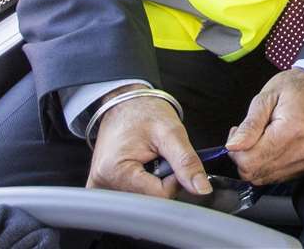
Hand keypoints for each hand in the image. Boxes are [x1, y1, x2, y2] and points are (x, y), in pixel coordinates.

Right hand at [86, 85, 212, 198]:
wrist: (125, 103)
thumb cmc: (144, 112)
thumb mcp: (171, 132)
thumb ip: (187, 162)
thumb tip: (202, 189)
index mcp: (115, 172)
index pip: (159, 196)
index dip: (174, 181)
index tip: (171, 159)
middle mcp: (103, 184)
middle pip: (149, 200)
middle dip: (162, 183)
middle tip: (159, 157)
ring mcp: (101, 186)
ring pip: (142, 199)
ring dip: (153, 183)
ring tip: (149, 159)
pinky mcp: (104, 186)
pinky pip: (132, 195)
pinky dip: (143, 183)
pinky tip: (142, 166)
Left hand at [225, 68, 303, 184]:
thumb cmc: (298, 88)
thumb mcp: (267, 96)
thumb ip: (249, 125)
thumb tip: (233, 146)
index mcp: (292, 130)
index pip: (250, 161)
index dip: (235, 150)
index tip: (237, 134)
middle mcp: (302, 151)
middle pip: (255, 172)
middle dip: (243, 156)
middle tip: (246, 135)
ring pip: (264, 178)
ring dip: (256, 161)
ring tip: (261, 138)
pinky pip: (277, 176)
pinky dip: (268, 164)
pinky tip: (272, 145)